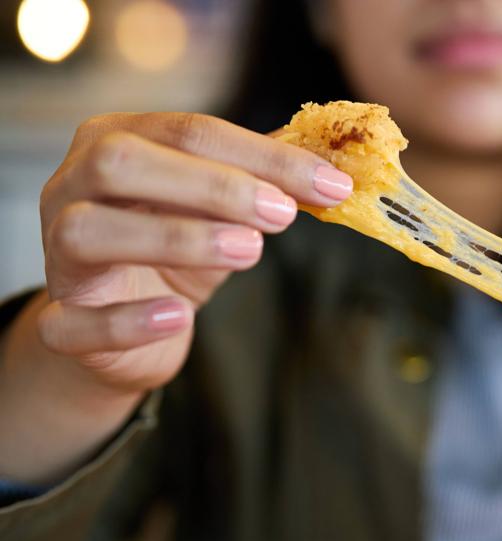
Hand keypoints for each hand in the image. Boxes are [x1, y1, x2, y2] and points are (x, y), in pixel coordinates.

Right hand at [37, 112, 352, 392]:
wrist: (126, 332)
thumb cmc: (176, 253)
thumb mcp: (221, 213)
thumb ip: (262, 187)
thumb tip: (330, 176)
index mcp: (116, 142)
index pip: (187, 132)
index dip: (263, 156)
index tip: (330, 184)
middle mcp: (72, 188)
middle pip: (122, 163)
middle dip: (212, 185)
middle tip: (283, 213)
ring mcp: (57, 255)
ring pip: (88, 232)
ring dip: (175, 238)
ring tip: (250, 251)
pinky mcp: (59, 324)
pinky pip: (73, 323)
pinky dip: (128, 320)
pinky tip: (177, 316)